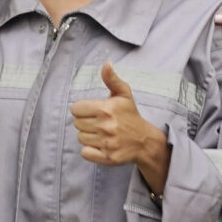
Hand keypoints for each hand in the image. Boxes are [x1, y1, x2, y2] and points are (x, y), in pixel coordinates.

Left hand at [73, 62, 170, 192]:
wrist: (144, 140)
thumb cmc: (130, 115)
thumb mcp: (124, 94)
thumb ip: (112, 79)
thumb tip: (106, 63)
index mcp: (106, 109)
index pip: (76, 109)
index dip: (82, 109)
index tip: (92, 111)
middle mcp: (105, 126)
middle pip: (77, 124)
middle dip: (86, 122)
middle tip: (98, 122)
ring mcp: (106, 143)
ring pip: (81, 138)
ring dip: (88, 136)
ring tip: (101, 133)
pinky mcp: (107, 157)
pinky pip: (85, 152)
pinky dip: (90, 150)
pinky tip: (100, 144)